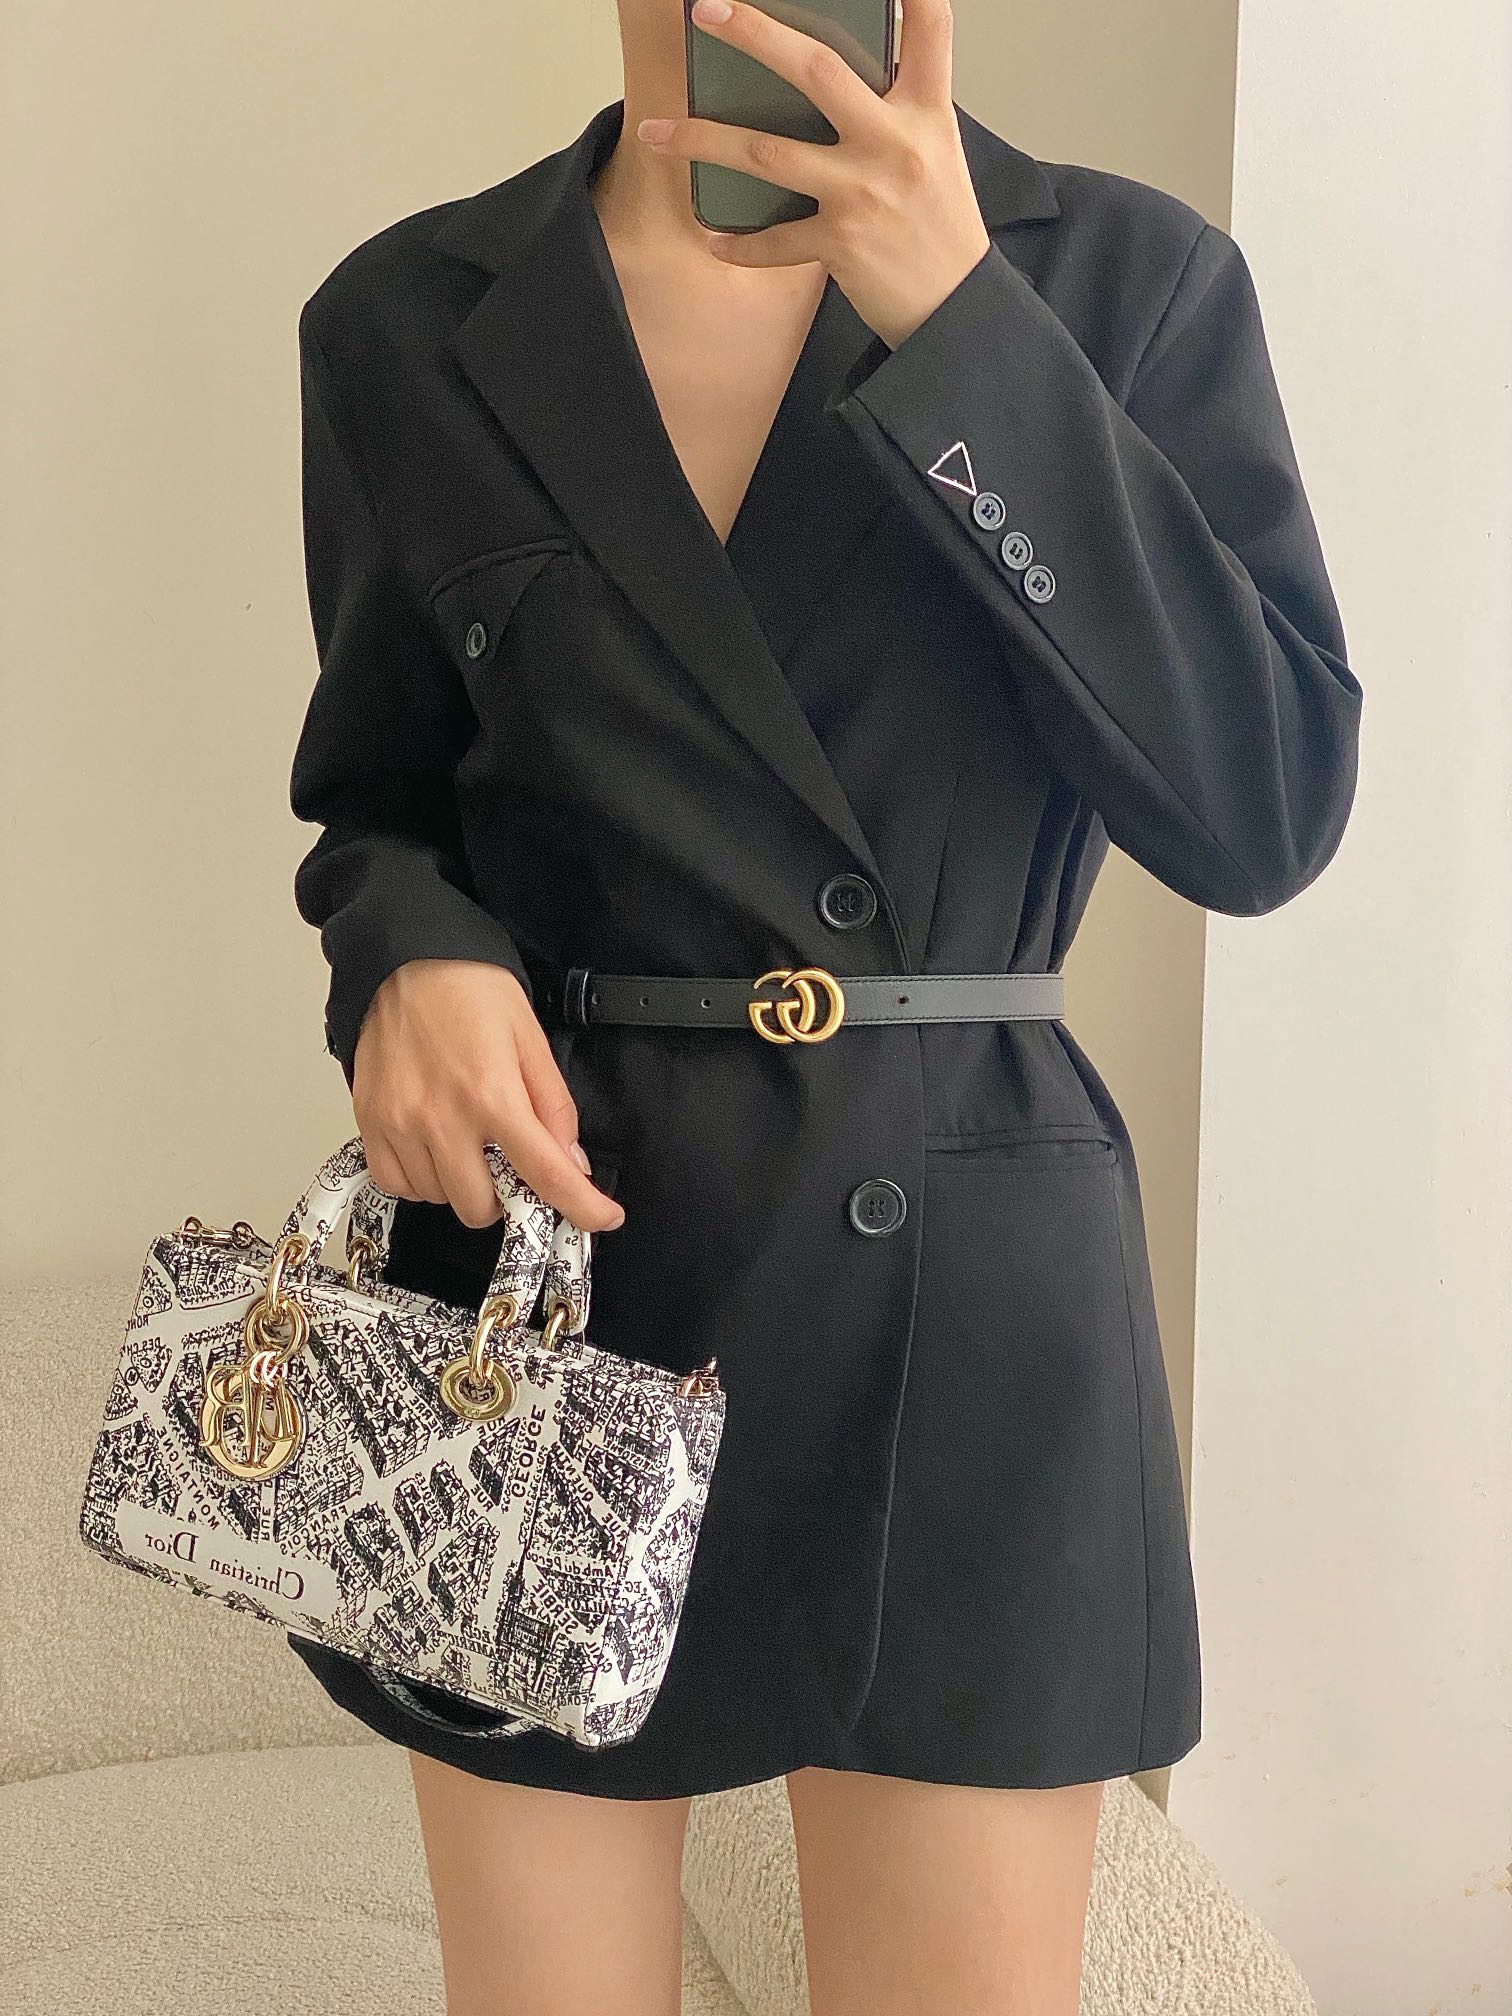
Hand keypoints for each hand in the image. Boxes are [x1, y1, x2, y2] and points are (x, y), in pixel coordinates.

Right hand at [349, 960, 625, 1233]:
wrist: (404, 960)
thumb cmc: (469, 989)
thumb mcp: (530, 1038)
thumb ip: (554, 1105)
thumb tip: (572, 1161)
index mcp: (493, 1095)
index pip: (547, 1174)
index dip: (582, 1206)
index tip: (603, 1218)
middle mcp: (443, 1118)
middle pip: (482, 1207)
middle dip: (506, 1197)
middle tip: (511, 1166)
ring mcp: (400, 1123)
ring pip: (438, 1199)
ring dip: (462, 1185)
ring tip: (469, 1143)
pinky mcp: (370, 1121)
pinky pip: (395, 1183)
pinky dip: (420, 1180)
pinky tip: (434, 1151)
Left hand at [639, 0, 990, 349]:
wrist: (955, 306)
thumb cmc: (941, 225)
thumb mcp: (936, 151)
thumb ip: (895, 109)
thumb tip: (833, 79)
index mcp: (926, 113)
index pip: (930, 31)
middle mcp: (893, 144)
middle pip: (817, 71)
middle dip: (756, 35)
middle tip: (708, 9)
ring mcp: (863, 193)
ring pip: (768, 154)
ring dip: (702, 141)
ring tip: (653, 132)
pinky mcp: (841, 243)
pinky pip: (775, 241)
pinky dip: (741, 244)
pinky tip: (714, 241)